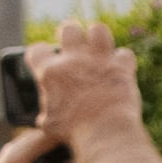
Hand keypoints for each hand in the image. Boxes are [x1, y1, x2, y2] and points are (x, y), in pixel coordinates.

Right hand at [29, 21, 149, 145]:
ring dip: (98, 39)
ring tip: (99, 50)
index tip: (46, 59)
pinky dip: (123, 62)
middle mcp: (73, 59)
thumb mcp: (49, 125)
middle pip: (69, 28)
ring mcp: (98, 60)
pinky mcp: (121, 67)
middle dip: (71, 35)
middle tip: (75, 48)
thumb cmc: (74, 133)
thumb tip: (46, 114)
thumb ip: (46, 110)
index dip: (41, 53)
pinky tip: (121, 70)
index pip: (37, 49)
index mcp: (50, 72)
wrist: (104, 134)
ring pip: (98, 30)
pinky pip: (124, 54)